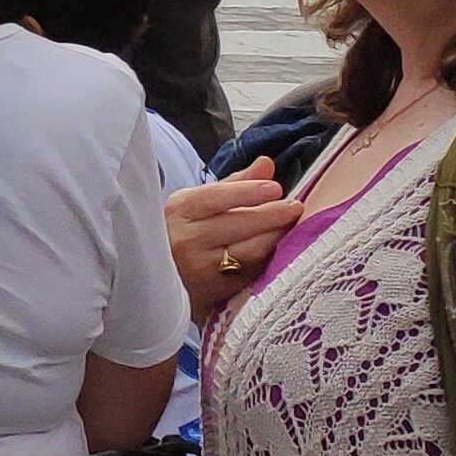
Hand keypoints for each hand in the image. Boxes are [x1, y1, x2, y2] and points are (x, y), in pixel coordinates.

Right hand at [169, 158, 302, 323]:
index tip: (275, 188)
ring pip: (249, 250)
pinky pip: (251, 271)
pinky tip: (278, 246)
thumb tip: (266, 164)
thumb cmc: (182, 232)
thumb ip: (234, 184)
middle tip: (294, 206)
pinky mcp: (216, 291)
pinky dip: (268, 257)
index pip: (217, 196)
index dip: (248, 191)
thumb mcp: (198, 203)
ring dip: (275, 236)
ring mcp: (201, 267)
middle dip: (271, 214)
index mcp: (179, 210)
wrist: (161, 276)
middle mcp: (186, 239)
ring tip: (290, 224)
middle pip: (237, 223)